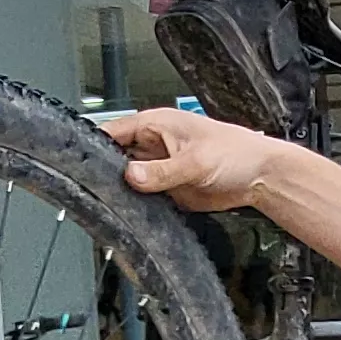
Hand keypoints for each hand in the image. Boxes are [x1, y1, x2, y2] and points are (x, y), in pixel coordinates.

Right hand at [102, 108, 283, 211]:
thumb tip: (130, 176)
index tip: (78, 163)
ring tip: (109, 204)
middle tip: (94, 191)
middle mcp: (152, 146)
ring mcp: (158, 169)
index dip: (94, 145)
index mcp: (156, 125)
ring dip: (120, 192)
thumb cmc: (237, 153)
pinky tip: (130, 214)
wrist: (261, 178)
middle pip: (114, 158)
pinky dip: (136, 206)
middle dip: (104, 173)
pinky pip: (142, 198)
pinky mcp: (166, 190)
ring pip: (126, 180)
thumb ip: (162, 171)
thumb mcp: (196, 161)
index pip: (112, 131)